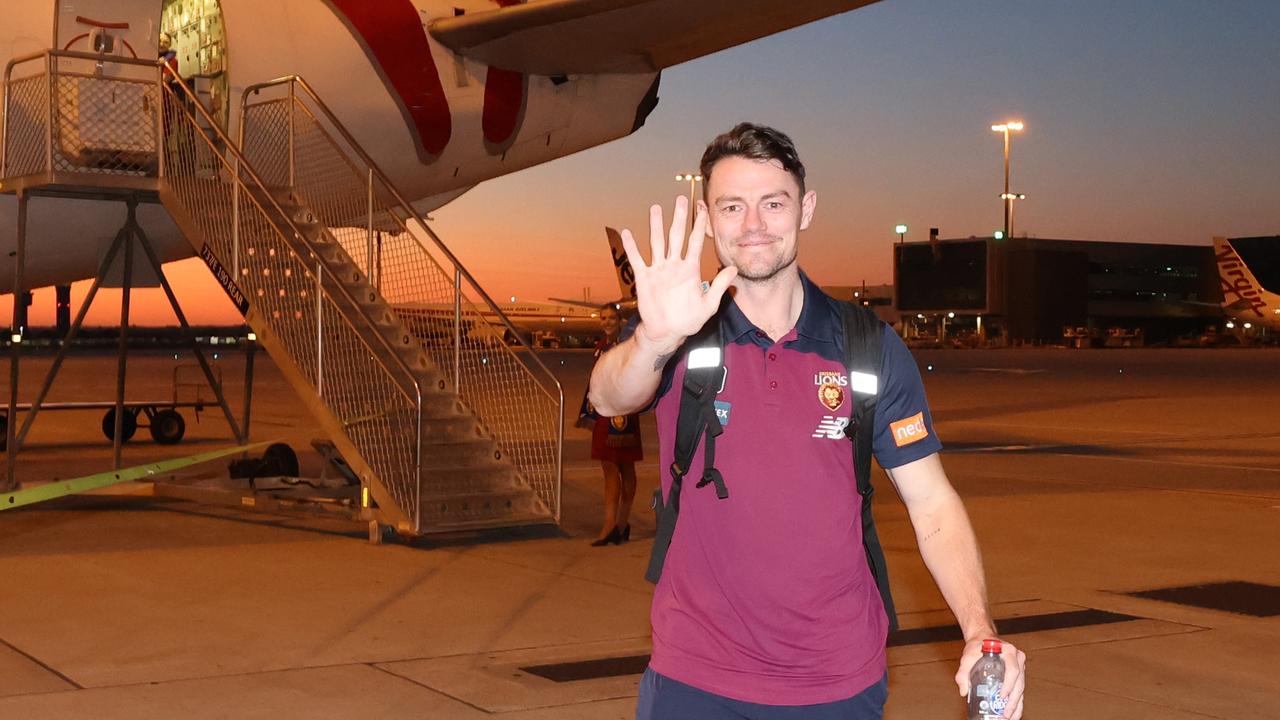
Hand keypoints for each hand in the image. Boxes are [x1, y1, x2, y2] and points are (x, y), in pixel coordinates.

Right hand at [619, 196, 736, 352]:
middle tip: (681, 199)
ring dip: (656, 226)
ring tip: (655, 208)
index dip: (700, 225)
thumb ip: (720, 286)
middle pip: (677, 236)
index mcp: (691, 270)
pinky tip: (626, 232)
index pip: (696, 242)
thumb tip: (734, 269)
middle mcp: (675, 265)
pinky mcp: (645, 278)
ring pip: (658, 242)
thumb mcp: (709, 304)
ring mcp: (659, 270)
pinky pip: (637, 259)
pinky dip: (632, 246)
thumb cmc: (688, 321)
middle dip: (679, 218)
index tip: (703, 209)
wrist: (666, 333)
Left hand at [956, 637, 1024, 718]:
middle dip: (1013, 701)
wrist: (982, 638)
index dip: (1009, 684)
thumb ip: (963, 673)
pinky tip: (1013, 712)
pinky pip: (1019, 689)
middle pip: (1019, 683)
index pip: (1013, 670)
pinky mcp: (1018, 673)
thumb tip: (963, 691)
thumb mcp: (967, 657)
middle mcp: (1017, 659)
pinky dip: (1017, 701)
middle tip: (1006, 714)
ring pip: (1021, 688)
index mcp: (1008, 652)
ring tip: (1010, 717)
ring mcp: (1019, 666)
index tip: (1002, 696)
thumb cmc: (977, 646)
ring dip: (1017, 705)